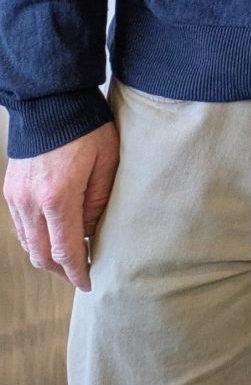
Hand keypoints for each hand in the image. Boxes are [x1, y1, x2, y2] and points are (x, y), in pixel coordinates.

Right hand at [5, 123, 119, 290]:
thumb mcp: (107, 162)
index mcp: (58, 197)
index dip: (78, 272)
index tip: (89, 283)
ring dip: (46, 256)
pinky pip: (20, 227)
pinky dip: (34, 238)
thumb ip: (99, 202)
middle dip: (61, 270)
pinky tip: (52, 235)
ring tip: (69, 257)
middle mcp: (30, 202)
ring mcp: (16, 197)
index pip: (66, 251)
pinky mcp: (10, 190)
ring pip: (27, 244)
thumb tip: (91, 233)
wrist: (52, 101)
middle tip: (80, 274)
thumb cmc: (88, 128)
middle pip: (41, 255)